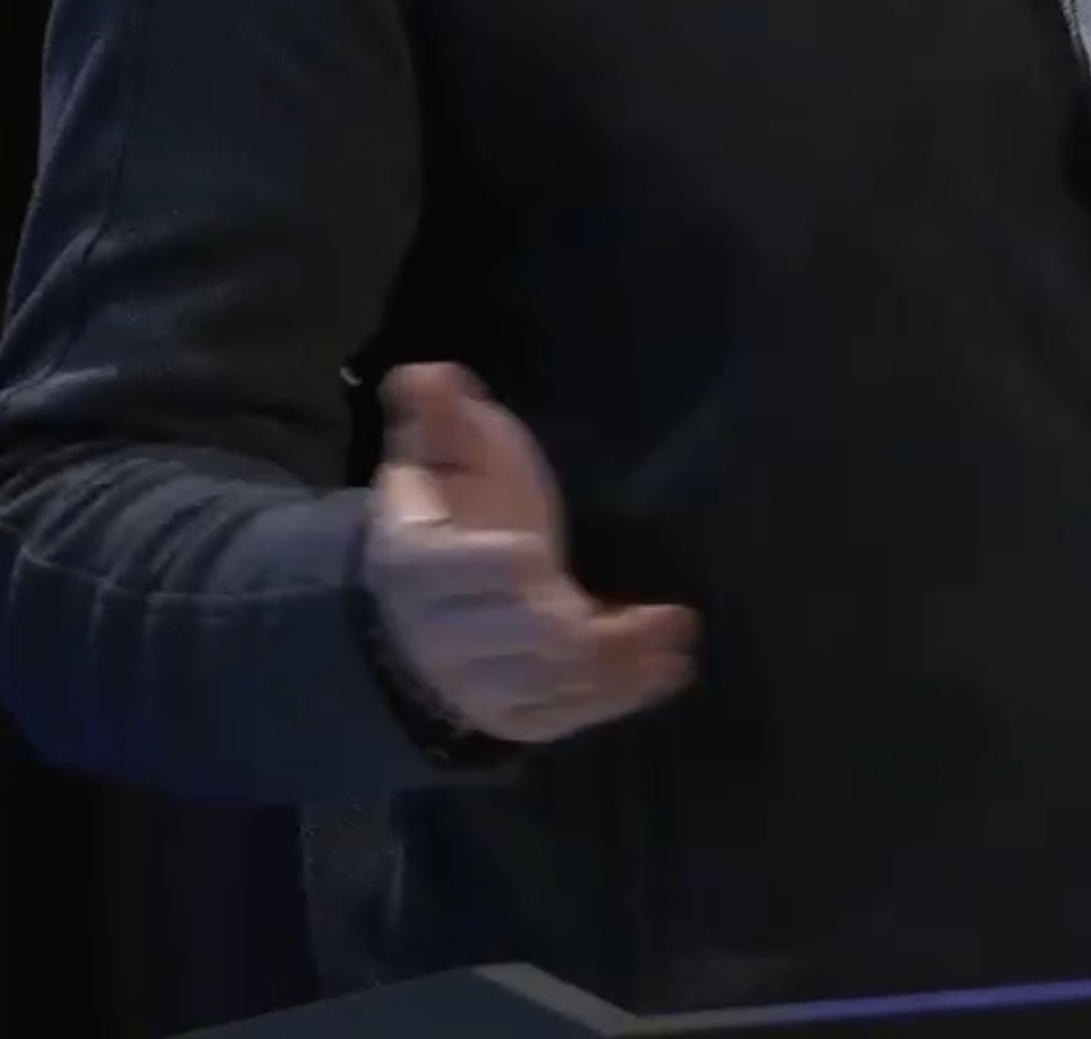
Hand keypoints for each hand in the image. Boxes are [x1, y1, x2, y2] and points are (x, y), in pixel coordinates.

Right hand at [364, 362, 699, 744]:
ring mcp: (477, 684)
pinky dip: (620, 695)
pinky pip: (566, 715)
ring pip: (546, 684)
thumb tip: (430, 374)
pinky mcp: (513, 716)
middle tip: (648, 614)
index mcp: (415, 564)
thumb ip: (438, 416)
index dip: (491, 566)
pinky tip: (669, 668)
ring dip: (617, 665)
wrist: (414, 606)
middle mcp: (441, 635)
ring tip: (676, 636)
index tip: (536, 555)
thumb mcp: (443, 453)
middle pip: (512, 636)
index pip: (449, 571)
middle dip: (578, 630)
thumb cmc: (449, 510)